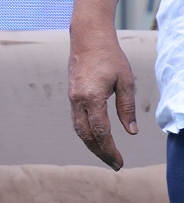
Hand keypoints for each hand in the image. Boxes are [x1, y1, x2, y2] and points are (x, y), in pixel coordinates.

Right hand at [69, 24, 138, 168]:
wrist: (88, 37)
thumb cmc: (110, 57)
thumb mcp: (125, 81)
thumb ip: (127, 108)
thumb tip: (130, 132)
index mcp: (92, 97)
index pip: (100, 131)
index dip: (110, 149)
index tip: (120, 162)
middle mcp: (78, 99)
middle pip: (86, 135)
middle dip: (100, 152)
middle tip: (115, 165)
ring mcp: (72, 96)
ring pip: (78, 128)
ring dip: (91, 144)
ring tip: (105, 155)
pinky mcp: (72, 94)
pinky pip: (76, 119)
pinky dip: (85, 133)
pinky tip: (95, 137)